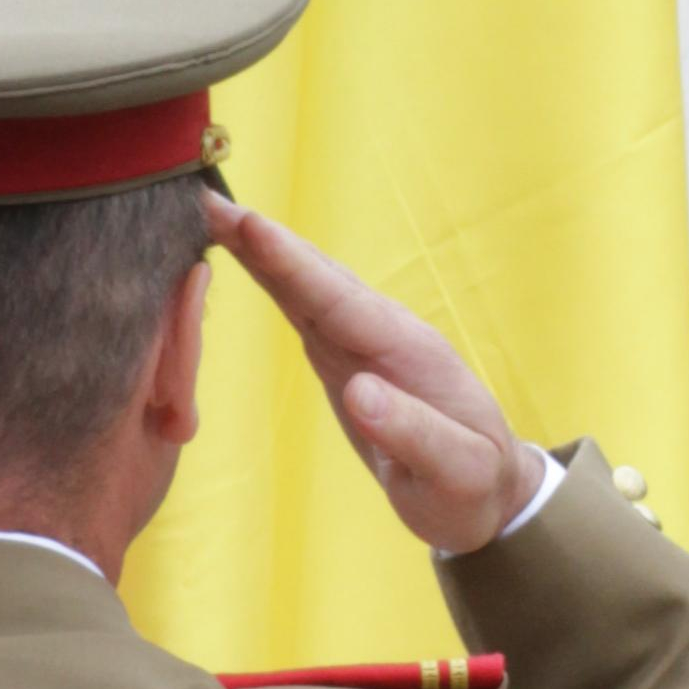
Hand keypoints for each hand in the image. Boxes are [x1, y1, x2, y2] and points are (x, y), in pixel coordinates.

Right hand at [206, 204, 545, 555]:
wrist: (485, 489)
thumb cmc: (473, 485)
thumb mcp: (457, 472)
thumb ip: (414, 434)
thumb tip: (360, 392)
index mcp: (408, 352)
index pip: (341, 301)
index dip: (292, 264)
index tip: (248, 225)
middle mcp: (383, 332)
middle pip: (316, 277)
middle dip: (262, 239)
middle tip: (202, 199)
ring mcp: (363, 340)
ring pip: (305, 284)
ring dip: (259, 248)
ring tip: (208, 212)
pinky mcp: (344, 354)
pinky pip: (301, 306)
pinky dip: (269, 276)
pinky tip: (240, 254)